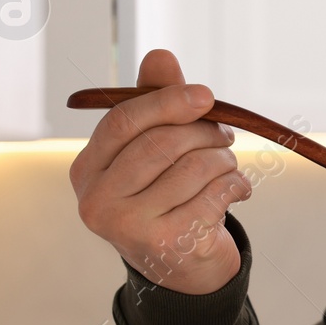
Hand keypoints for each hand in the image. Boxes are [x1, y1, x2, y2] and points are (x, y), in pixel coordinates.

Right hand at [70, 49, 251, 294]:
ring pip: (194, 167)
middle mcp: (97, 201)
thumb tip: (160, 55)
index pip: (124, 122)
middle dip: (205, 132)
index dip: (167, 102)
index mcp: (86, 170)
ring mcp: (129, 227)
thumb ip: (157, 104)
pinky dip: (237, 185)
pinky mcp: (167, 244)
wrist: (183, 269)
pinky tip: (239, 190)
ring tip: (229, 166)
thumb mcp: (156, 151)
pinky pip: (215, 194)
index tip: (205, 95)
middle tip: (226, 135)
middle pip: (161, 144)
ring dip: (225, 160)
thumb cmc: (168, 198)